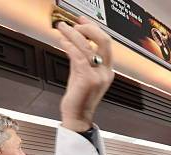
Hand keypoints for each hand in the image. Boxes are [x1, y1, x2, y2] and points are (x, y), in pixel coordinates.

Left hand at [56, 17, 114, 131]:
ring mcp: (98, 76)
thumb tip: (72, 42)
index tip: (82, 21)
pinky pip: (79, 57)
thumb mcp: (81, 75)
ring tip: (62, 28)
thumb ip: (80, 60)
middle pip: (104, 41)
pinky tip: (62, 42)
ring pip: (88, 46)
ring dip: (73, 34)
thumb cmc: (78, 99)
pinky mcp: (87, 80)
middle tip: (75, 25)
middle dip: (89, 28)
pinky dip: (69, 46)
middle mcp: (106, 72)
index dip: (94, 29)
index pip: (105, 43)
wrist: (77, 118)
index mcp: (107, 71)